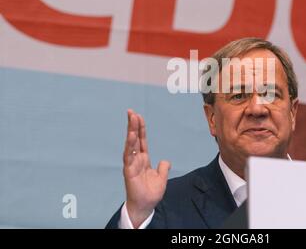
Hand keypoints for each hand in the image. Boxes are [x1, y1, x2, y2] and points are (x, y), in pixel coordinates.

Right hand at [123, 109, 170, 227]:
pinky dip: (129, 146)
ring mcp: (131, 164)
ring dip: (131, 131)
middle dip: (133, 125)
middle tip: (131, 111)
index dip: (140, 129)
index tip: (138, 116)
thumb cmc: (151, 193)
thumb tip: (165, 161)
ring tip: (131, 119)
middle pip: (134, 139)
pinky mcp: (129, 171)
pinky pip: (129, 156)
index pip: (142, 141)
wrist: (145, 206)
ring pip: (130, 145)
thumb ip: (163, 168)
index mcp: (143, 159)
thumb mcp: (162, 178)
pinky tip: (131, 136)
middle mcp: (136, 160)